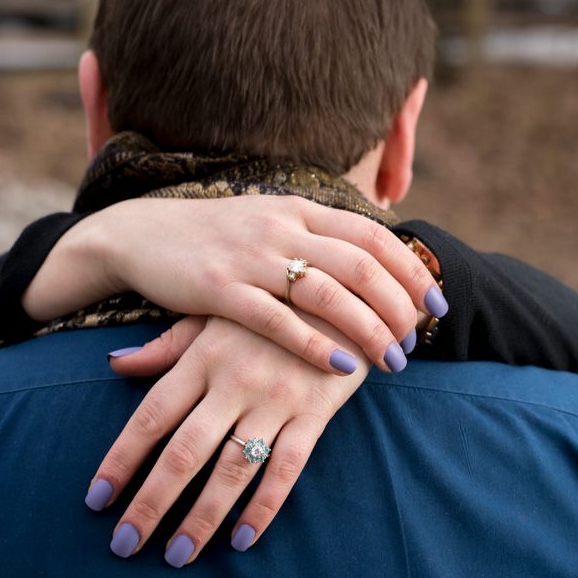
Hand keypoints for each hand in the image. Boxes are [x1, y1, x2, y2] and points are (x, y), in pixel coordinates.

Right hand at [23, 195, 446, 372]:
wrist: (140, 234)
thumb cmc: (213, 238)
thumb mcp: (269, 223)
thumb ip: (316, 237)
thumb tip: (372, 259)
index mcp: (299, 209)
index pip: (372, 235)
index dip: (411, 269)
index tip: (436, 303)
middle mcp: (281, 227)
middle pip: (361, 265)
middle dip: (399, 307)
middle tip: (419, 342)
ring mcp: (251, 256)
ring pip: (328, 293)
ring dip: (369, 330)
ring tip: (393, 361)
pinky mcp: (220, 289)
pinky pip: (278, 320)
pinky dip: (316, 345)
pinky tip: (344, 368)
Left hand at [84, 314, 368, 565]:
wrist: (345, 285)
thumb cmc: (268, 305)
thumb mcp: (213, 315)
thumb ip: (166, 346)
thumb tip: (115, 365)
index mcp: (202, 357)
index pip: (151, 416)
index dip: (121, 459)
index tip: (96, 500)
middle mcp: (234, 381)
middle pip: (184, 451)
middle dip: (151, 502)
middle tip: (124, 545)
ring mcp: (275, 399)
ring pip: (232, 468)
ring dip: (202, 517)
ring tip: (176, 556)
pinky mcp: (313, 413)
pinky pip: (287, 468)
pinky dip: (264, 506)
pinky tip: (241, 540)